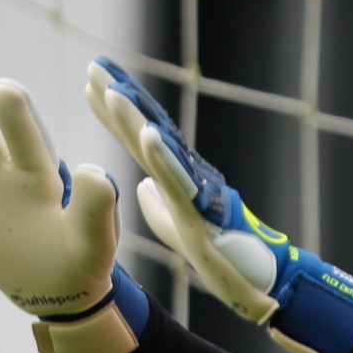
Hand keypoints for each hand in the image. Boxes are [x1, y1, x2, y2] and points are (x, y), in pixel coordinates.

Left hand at [84, 56, 352, 352]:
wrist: (261, 285)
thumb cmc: (227, 260)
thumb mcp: (179, 232)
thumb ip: (158, 208)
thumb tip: (139, 186)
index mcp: (176, 182)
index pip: (140, 139)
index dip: (115, 112)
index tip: (91, 79)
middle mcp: (186, 178)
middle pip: (148, 131)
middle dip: (121, 99)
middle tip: (95, 66)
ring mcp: (196, 192)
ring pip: (162, 149)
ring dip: (137, 119)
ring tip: (111, 89)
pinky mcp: (206, 213)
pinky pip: (183, 182)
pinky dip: (165, 158)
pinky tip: (147, 135)